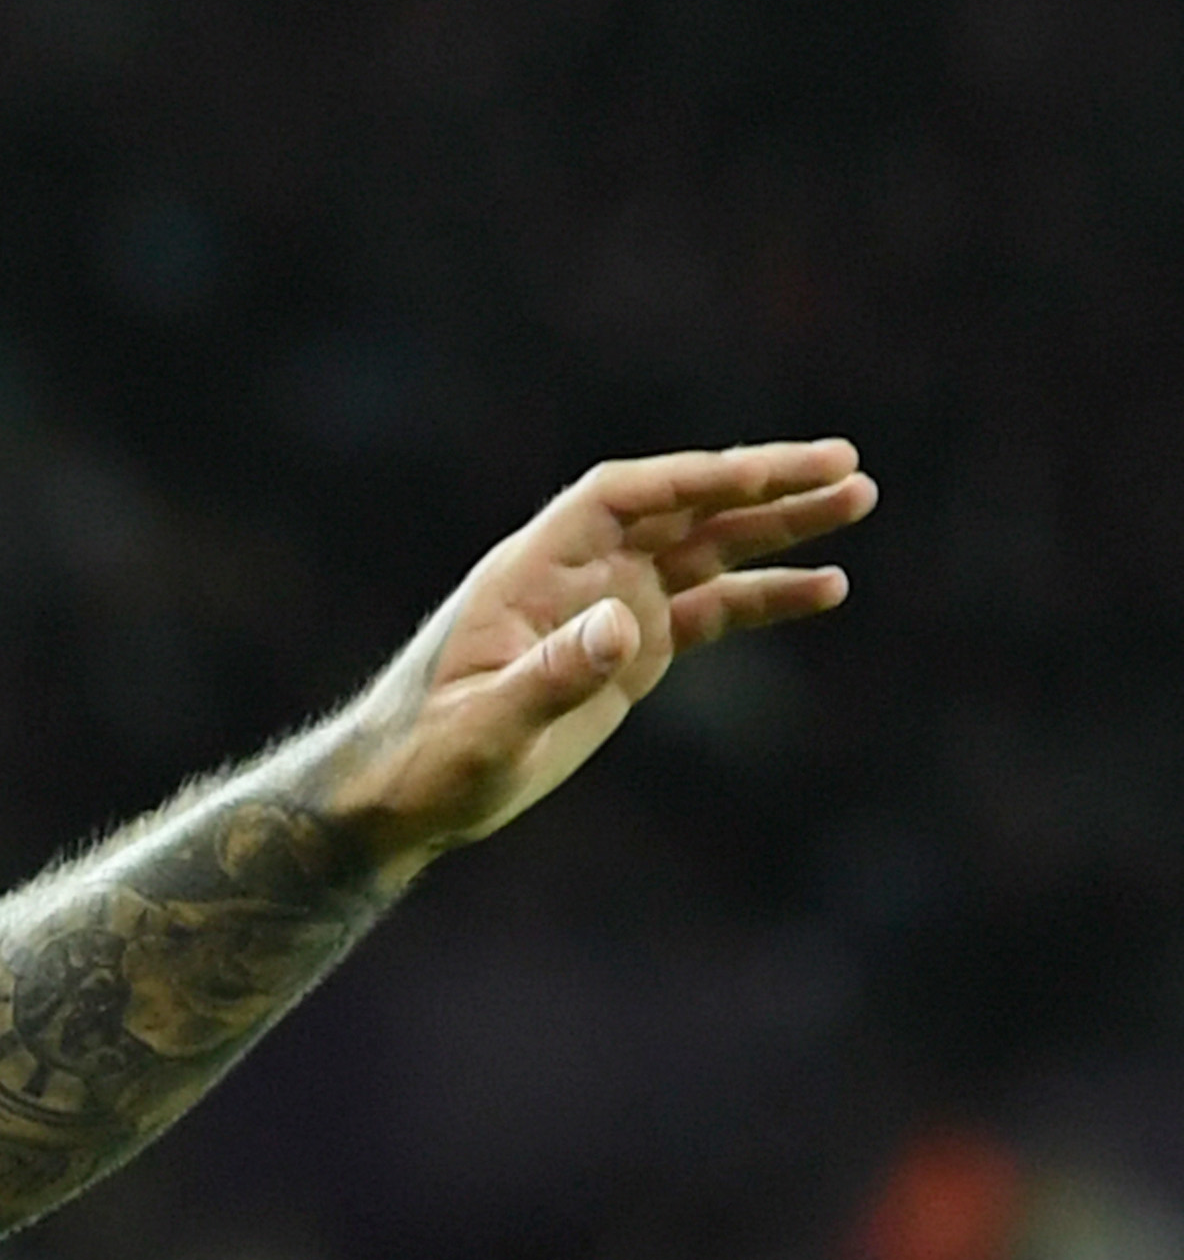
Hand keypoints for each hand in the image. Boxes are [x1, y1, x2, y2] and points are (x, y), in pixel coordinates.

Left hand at [312, 440, 874, 859]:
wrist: (398, 794)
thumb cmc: (422, 758)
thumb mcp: (484, 728)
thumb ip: (549, 678)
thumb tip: (624, 625)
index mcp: (531, 571)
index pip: (620, 498)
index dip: (692, 479)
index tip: (764, 472)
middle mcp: (574, 577)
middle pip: (677, 510)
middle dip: (758, 484)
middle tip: (846, 465)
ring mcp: (605, 612)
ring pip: (704, 552)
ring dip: (777, 526)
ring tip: (860, 500)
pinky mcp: (627, 656)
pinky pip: (708, 611)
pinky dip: (765, 598)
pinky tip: (828, 586)